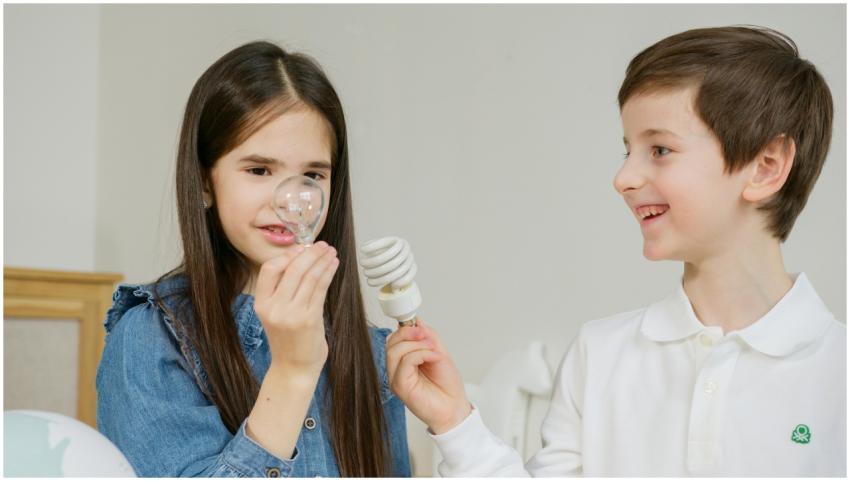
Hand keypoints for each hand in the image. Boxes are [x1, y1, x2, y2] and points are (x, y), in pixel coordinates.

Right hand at [253, 241, 339, 380]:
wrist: (293, 369)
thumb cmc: (289, 340)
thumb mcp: (276, 314)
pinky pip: (320, 289)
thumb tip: (302, 260)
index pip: (269, 269)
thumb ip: (283, 291)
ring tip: (331, 252)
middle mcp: (274, 308)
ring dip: (322, 260)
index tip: (302, 248)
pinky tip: (333, 266)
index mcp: (262, 304)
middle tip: (322, 245)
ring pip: (309, 277)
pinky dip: (328, 273)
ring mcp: (291, 314)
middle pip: (292, 269)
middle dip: (310, 253)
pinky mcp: (309, 319)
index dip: (287, 255)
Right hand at [386, 319, 471, 433]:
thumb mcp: (439, 353)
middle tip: (425, 335)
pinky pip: (403, 363)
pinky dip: (420, 354)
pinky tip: (433, 357)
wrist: (454, 408)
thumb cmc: (447, 385)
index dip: (404, 327)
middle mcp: (397, 368)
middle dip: (408, 333)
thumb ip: (428, 337)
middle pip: (391, 342)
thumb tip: (416, 322)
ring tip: (433, 349)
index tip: (417, 323)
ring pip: (394, 351)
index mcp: (405, 359)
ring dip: (416, 344)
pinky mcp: (399, 386)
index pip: (395, 338)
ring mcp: (396, 377)